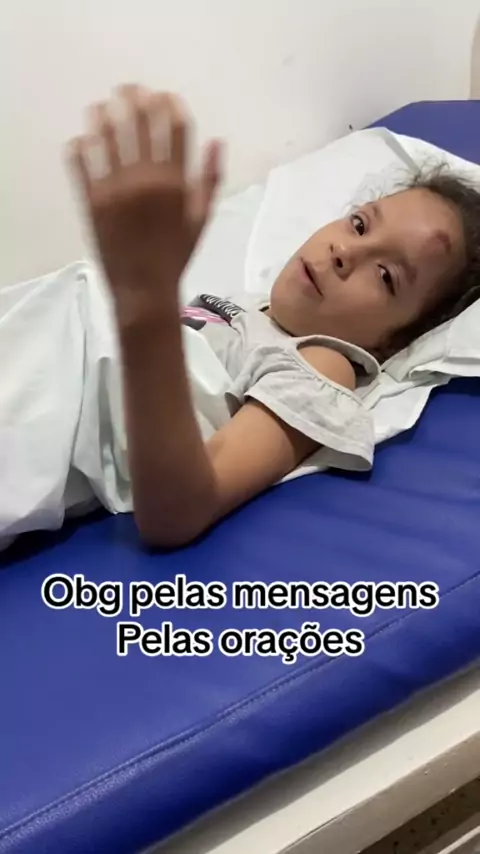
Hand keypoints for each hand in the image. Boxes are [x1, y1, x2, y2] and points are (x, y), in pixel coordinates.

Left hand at [67, 84, 221, 307]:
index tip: (164, 97)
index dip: (169, 104)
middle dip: (134, 97)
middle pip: (139, 120)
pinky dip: (80, 145)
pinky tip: (83, 140)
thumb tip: (217, 141)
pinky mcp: (91, 200)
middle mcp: (146, 179)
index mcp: (176, 183)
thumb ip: (210, 180)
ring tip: (102, 107)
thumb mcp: (201, 219)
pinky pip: (80, 162)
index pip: (174, 126)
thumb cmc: (175, 255)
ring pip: (105, 133)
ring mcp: (115, 188)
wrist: (144, 290)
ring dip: (104, 113)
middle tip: (129, 90)